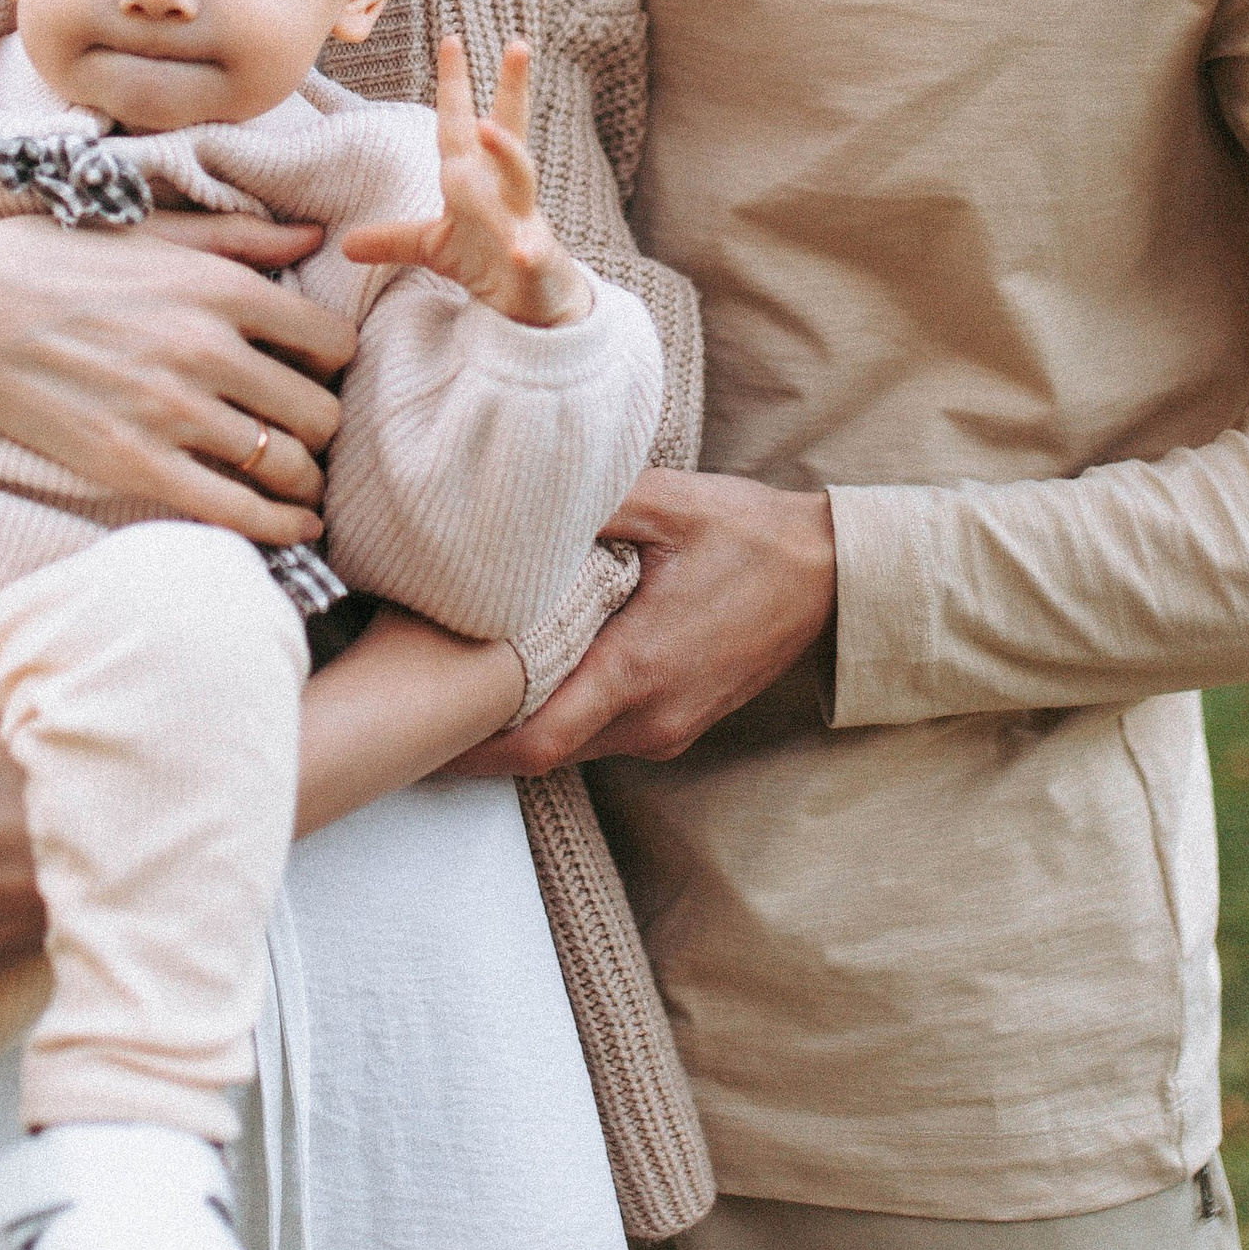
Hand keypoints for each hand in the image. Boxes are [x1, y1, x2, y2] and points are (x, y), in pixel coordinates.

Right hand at [0, 210, 357, 544]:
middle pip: (318, 411)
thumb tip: (315, 238)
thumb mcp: (153, 231)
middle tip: (306, 432)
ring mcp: (171, 411)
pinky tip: (295, 526)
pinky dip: (279, 526)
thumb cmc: (53, 261)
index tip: (314, 374)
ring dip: (304, 479)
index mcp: (218, 287)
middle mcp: (206, 349)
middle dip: (322, 426)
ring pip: (286, 464)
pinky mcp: (133, 464)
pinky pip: (236, 510)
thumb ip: (240, 237)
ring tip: (299, 481)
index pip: (330, 343)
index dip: (332, 365)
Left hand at [338, 36, 590, 328]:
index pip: (460, 126)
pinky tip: (521, 250)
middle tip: (517, 44)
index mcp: (474, 181)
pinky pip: (532, 252)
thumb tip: (344, 243)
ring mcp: (522, 223)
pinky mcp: (535, 261)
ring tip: (488, 128)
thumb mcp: (432, 248)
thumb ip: (393, 238)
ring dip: (506, 153)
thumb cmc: (486, 265)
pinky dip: (527, 249)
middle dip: (513, 89)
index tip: (451, 40)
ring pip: (520, 180)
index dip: (455, 85)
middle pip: (507, 132)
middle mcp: (502, 192)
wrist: (533, 308)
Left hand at [446, 469, 837, 776]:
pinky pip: (602, 735)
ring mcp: (668, 728)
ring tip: (463, 687)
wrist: (831, 575)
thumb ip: (584, 502)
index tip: (417, 728)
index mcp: (637, 668)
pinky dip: (561, 716)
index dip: (470, 746)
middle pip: (542, 752)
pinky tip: (532, 676)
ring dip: (522, 725)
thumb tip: (508, 497)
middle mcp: (651, 717)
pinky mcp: (679, 724)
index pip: (535, 740)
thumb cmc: (749, 534)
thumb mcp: (665, 501)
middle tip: (419, 704)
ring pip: (572, 746)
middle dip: (481, 737)